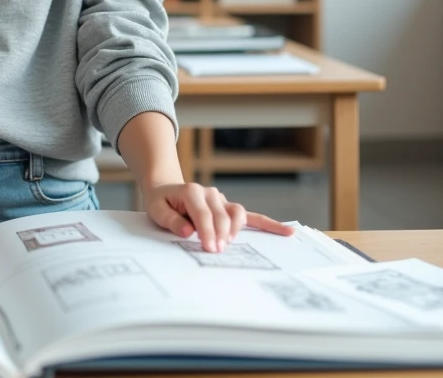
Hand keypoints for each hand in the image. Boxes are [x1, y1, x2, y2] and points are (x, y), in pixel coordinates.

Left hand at [143, 182, 293, 251]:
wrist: (166, 191)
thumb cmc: (161, 202)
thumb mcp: (156, 209)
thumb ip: (170, 220)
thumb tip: (188, 231)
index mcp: (192, 191)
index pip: (203, 214)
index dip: (206, 232)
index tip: (209, 248)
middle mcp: (210, 193)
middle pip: (222, 216)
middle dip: (220, 235)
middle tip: (216, 252)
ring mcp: (222, 199)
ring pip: (238, 214)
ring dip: (235, 231)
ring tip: (227, 244)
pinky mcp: (229, 208)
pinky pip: (251, 216)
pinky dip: (269, 225)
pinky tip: (287, 232)